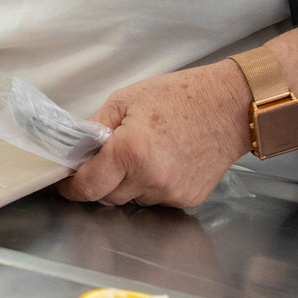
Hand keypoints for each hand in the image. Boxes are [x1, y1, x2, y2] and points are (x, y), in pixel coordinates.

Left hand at [58, 61, 253, 208]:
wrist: (230, 106)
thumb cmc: (180, 96)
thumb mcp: (126, 99)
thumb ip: (96, 127)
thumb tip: (77, 149)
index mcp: (130, 152)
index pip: (88, 186)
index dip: (72, 187)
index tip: (67, 183)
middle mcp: (150, 178)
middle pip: (107, 197)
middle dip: (100, 182)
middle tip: (106, 161)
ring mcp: (171, 192)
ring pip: (132, 200)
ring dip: (128, 185)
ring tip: (142, 156)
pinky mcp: (188, 199)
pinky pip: (157, 200)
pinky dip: (152, 187)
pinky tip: (164, 163)